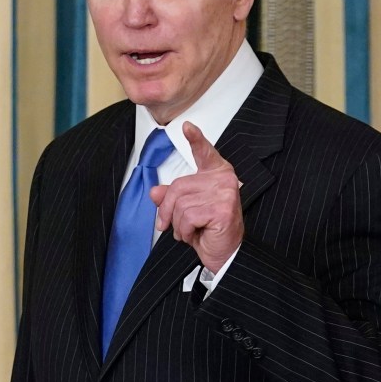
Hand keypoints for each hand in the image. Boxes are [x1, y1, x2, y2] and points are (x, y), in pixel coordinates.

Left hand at [150, 121, 243, 271]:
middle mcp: (223, 180)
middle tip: (170, 225)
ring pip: (180, 204)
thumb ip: (171, 198)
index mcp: (216, 174)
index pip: (205, 152)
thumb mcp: (185, 211)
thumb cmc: (209, 230)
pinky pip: (187, 217)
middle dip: (167, 210)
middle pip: (178, 186)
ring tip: (191, 230)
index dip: (196, 139)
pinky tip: (197, 234)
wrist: (225, 254)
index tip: (187, 126)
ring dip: (178, 224)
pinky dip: (185, 231)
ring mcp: (224, 193)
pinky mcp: (222, 209)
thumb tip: (155, 192)